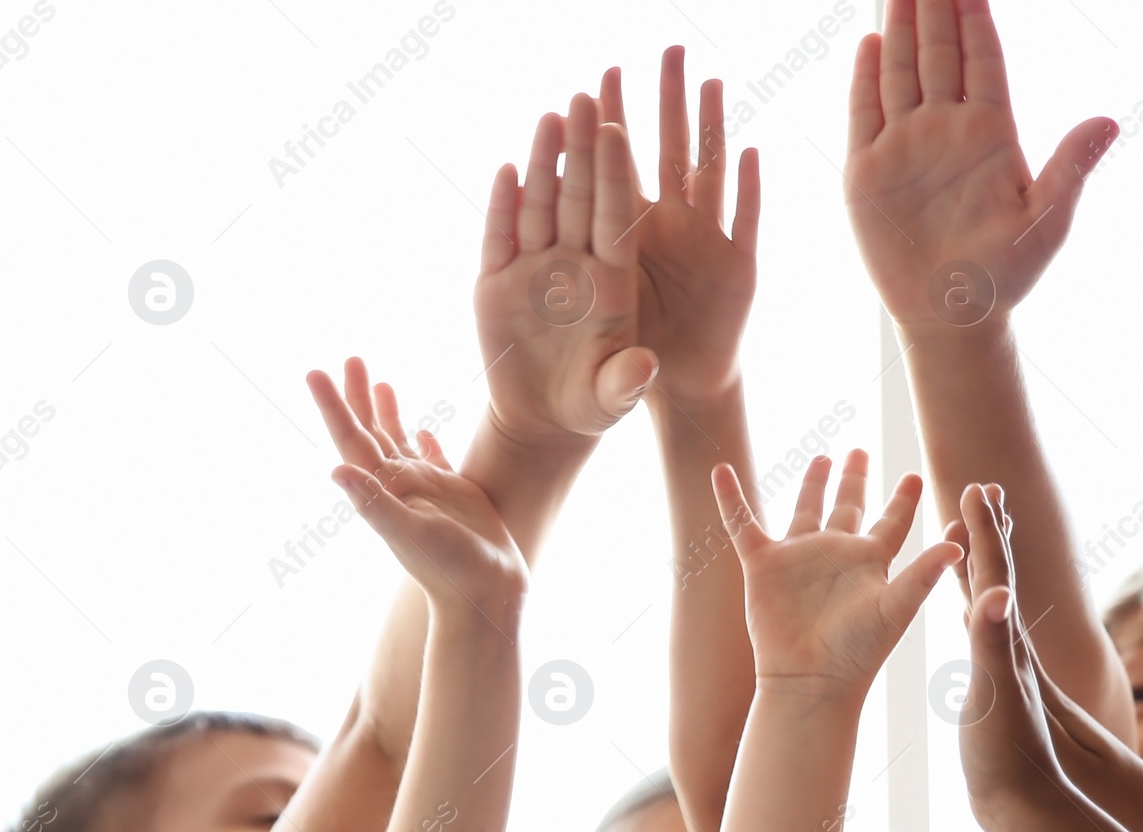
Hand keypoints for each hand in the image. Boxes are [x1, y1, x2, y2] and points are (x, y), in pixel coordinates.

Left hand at [308, 358, 527, 627]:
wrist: (487, 595)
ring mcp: (426, 491)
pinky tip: (426, 428)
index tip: (315, 372)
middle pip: (370, 433)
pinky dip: (426, 442)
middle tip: (349, 358)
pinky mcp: (454, 496)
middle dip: (357, 397)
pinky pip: (435, 461)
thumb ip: (375, 504)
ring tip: (380, 381)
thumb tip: (335, 471)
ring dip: (387, 412)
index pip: (351, 440)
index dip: (333, 407)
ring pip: (400, 441)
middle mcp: (399, 487)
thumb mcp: (411, 535)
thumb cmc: (451, 569)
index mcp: (384, 491)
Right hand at [474, 96, 656, 445]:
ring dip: (544, 162)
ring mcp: (535, 270)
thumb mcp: (611, 398)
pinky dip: (502, 205)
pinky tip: (506, 169)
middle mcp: (576, 267)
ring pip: (541, 206)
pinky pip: (499, 236)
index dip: (616, 175)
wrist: (544, 422)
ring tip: (550, 115)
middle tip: (583, 97)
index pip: (616, 219)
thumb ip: (626, 381)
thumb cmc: (590, 406)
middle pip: (580, 198)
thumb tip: (645, 367)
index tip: (617, 130)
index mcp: (612, 283)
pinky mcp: (497, 283)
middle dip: (582, 150)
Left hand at [595, 47, 759, 406]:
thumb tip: (547, 213)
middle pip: (665, 157)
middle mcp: (666, 233)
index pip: (614, 175)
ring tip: (709, 80)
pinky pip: (746, 225)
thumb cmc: (610, 361)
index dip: (608, 132)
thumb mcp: (585, 317)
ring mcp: (706, 248)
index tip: (597, 83)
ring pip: (710, 177)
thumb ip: (564, 269)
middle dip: (665, 106)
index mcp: (622, 242)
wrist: (668, 393)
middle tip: (663, 51)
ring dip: (711, 130)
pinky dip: (751, 192)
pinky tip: (750, 154)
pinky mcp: (740, 273)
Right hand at [711, 450, 961, 695]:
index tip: (914, 476)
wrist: (809, 678)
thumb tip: (958, 545)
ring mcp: (798, 558)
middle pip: (848, 507)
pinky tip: (722, 471)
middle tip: (860, 451)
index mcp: (870, 562)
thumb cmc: (858, 652)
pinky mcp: (763, 565)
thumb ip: (922, 575)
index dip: (903, 500)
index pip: (892, 522)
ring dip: (812, 483)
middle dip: (854, 480)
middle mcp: (835, 555)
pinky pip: (743, 524)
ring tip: (821, 456)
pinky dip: (731, 499)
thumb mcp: (896, 609)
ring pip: (805, 509)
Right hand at [844, 0, 1114, 329]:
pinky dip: (865, 77)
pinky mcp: (869, 171)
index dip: (975, 16)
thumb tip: (1109, 121)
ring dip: (900, 27)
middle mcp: (947, 129)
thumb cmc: (1005, 277)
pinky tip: (871, 42)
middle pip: (939, 52)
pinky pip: (865, 112)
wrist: (950, 318)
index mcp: (992, 133)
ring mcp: (906, 146)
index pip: (982, 58)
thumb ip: (1071, 168)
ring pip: (902, 71)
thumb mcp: (1046, 224)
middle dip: (933, 6)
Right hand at [950, 482, 1066, 831]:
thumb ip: (992, 644)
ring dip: (981, 567)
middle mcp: (1008, 648)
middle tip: (985, 491)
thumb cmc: (1009, 757)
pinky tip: (968, 617)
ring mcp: (1003, 668)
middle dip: (990, 532)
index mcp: (1006, 642)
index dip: (986, 530)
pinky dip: (972, 613)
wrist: (1027, 809)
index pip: (995, 573)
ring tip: (970, 541)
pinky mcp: (993, 691)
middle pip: (998, 576)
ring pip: (989, 603)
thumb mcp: (996, 695)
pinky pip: (980, 637)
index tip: (979, 485)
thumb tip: (995, 594)